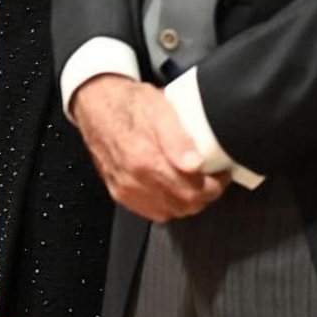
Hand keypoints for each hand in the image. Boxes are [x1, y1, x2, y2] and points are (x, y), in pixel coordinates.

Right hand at [71, 74, 227, 223]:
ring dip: (187, 201)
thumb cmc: (128, 104)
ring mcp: (126, 191)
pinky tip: (172, 188)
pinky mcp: (120, 194)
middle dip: (205, 194)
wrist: (96, 105)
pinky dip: (168, 205)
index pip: (193, 191)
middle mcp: (134, 181)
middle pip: (185, 205)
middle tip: (212, 176)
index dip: (215, 185)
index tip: (221, 172)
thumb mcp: (159, 108)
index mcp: (145, 160)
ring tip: (193, 180)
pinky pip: (152, 212)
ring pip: (171, 212)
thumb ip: (177, 138)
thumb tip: (195, 165)